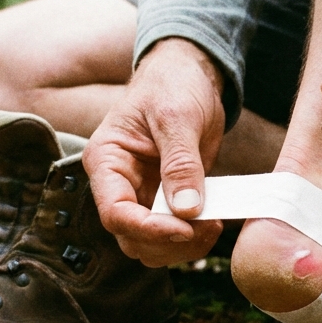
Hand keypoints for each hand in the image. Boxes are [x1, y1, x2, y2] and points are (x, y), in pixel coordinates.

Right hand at [84, 37, 225, 266]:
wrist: (189, 75)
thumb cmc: (174, 85)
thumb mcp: (178, 117)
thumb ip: (181, 163)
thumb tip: (186, 210)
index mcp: (107, 161)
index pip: (115, 212)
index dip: (148, 229)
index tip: (184, 228)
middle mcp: (119, 184)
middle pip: (131, 237)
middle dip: (168, 241)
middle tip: (209, 226)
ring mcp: (142, 195)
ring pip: (150, 245)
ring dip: (182, 246)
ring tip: (214, 225)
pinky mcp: (166, 200)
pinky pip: (173, 234)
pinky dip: (193, 238)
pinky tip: (215, 221)